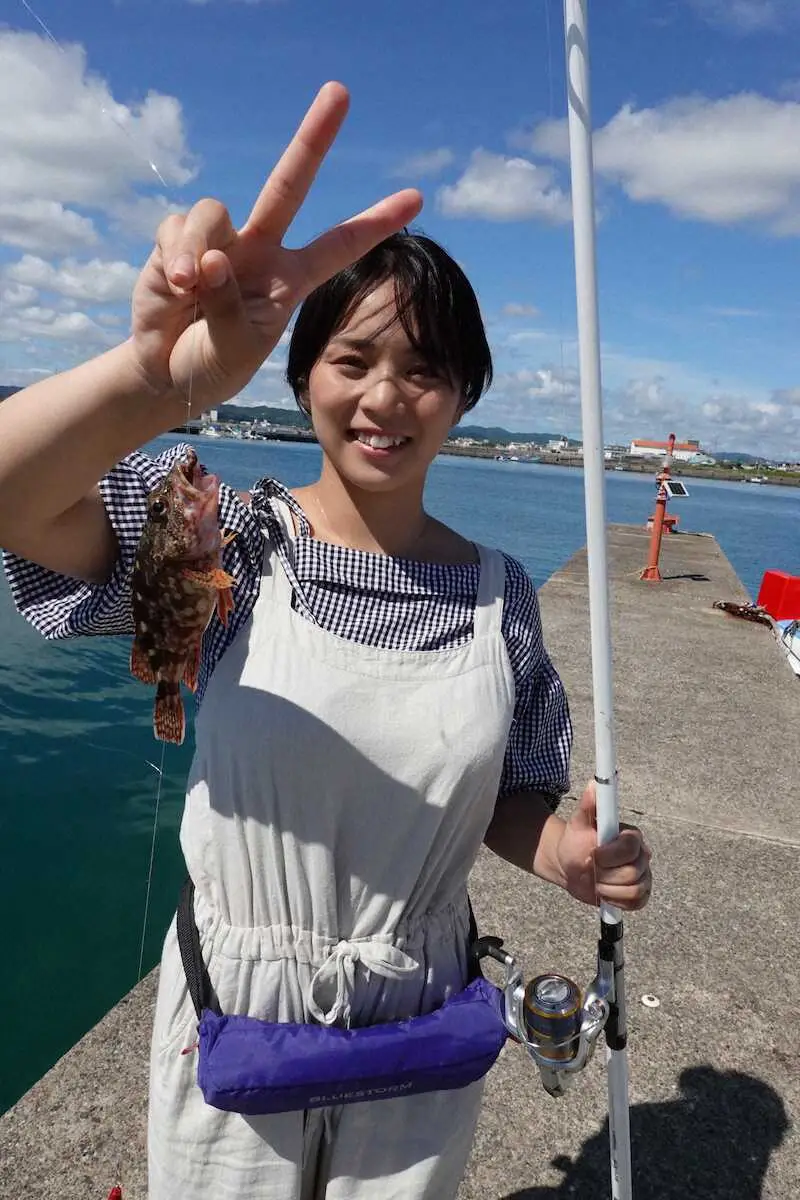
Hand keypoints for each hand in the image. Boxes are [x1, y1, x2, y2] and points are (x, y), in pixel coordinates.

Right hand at [129, 82, 421, 410]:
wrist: (165, 375)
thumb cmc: (211, 365)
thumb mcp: (234, 346)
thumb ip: (229, 303)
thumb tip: (212, 258)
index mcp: (290, 280)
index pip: (339, 245)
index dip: (375, 223)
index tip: (416, 197)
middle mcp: (259, 250)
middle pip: (289, 183)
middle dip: (314, 137)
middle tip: (341, 92)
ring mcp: (219, 242)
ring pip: (215, 210)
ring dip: (199, 246)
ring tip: (190, 288)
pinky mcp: (176, 240)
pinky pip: (179, 226)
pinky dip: (176, 253)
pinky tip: (175, 286)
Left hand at [555, 782, 651, 909]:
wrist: (571, 865)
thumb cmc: (575, 841)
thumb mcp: (578, 822)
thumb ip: (588, 804)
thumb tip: (593, 784)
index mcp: (630, 836)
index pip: (630, 848)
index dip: (609, 855)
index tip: (593, 854)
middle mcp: (642, 854)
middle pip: (632, 873)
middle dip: (606, 875)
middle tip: (592, 868)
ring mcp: (643, 875)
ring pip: (635, 890)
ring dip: (609, 889)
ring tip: (596, 881)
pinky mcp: (640, 893)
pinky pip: (638, 902)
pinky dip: (618, 901)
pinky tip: (606, 893)